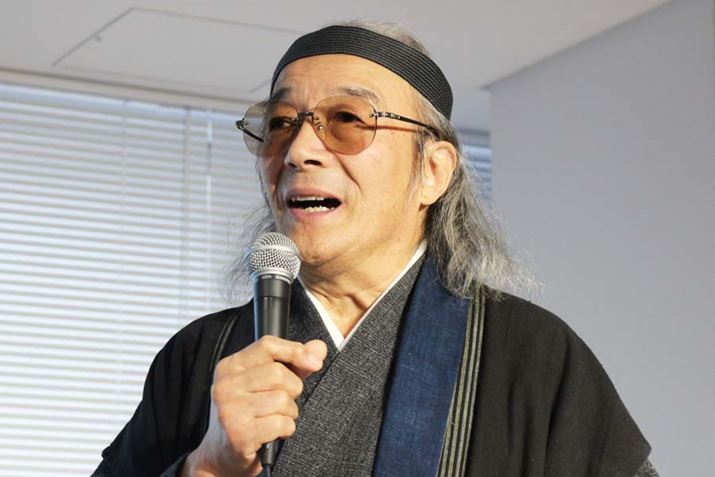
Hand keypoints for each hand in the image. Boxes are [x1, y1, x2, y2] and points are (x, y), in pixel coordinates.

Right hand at [181, 336, 326, 476]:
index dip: (295, 351)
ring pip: (282, 399)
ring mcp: (230, 409)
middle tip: (283, 403)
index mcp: (230, 367)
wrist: (223, 455)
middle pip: (278, 373)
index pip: (267, 345)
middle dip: (292, 389)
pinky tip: (274, 433)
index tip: (314, 362)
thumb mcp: (266, 384)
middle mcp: (226, 385)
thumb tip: (319, 347)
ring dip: (290, 412)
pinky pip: (281, 423)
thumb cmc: (249, 415)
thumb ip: (293, 363)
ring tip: (276, 419)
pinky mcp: (239, 433)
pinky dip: (286, 429)